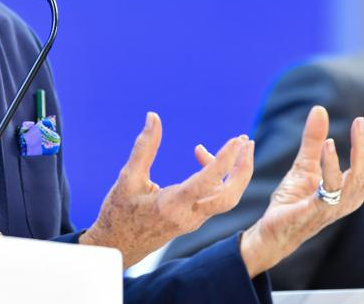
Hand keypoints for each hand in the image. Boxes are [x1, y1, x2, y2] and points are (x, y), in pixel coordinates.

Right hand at [80, 111, 254, 267]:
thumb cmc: (119, 212)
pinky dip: (216, 176)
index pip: (207, 183)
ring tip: (235, 144)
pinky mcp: (193, 220)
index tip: (237, 140)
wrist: (117, 247)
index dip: (224, 160)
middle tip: (247, 142)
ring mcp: (193, 220)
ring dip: (234, 172)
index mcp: (171, 205)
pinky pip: (213, 198)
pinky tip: (201, 155)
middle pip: (229, 197)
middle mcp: (188, 216)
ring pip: (225, 198)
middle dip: (243, 169)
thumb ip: (144, 148)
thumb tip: (153, 116)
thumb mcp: (127, 178)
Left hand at [239, 101, 363, 276]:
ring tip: (358, 123)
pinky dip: (331, 163)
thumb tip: (319, 109)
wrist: (274, 230)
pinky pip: (331, 186)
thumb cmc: (294, 200)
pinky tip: (328, 144)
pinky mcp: (318, 209)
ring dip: (361, 147)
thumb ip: (314, 139)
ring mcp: (338, 205)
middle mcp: (352, 197)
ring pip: (361, 176)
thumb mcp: (305, 163)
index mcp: (354, 186)